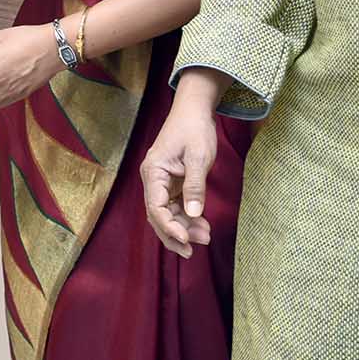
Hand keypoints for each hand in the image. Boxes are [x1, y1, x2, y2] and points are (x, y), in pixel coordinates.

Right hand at [140, 74, 225, 258]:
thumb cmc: (194, 128)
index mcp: (153, 172)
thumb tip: (194, 214)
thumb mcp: (199, 157)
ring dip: (183, 229)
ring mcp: (161, 182)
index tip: (186, 240)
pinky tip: (202, 226)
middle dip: (175, 234)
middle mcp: (153, 180)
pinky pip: (175, 207)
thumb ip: (195, 186)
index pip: (155, 207)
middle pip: (157, 216)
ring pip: (167, 214)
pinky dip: (187, 218)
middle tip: (195, 250)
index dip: (169, 227)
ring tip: (205, 238)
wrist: (194, 110)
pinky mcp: (171, 183)